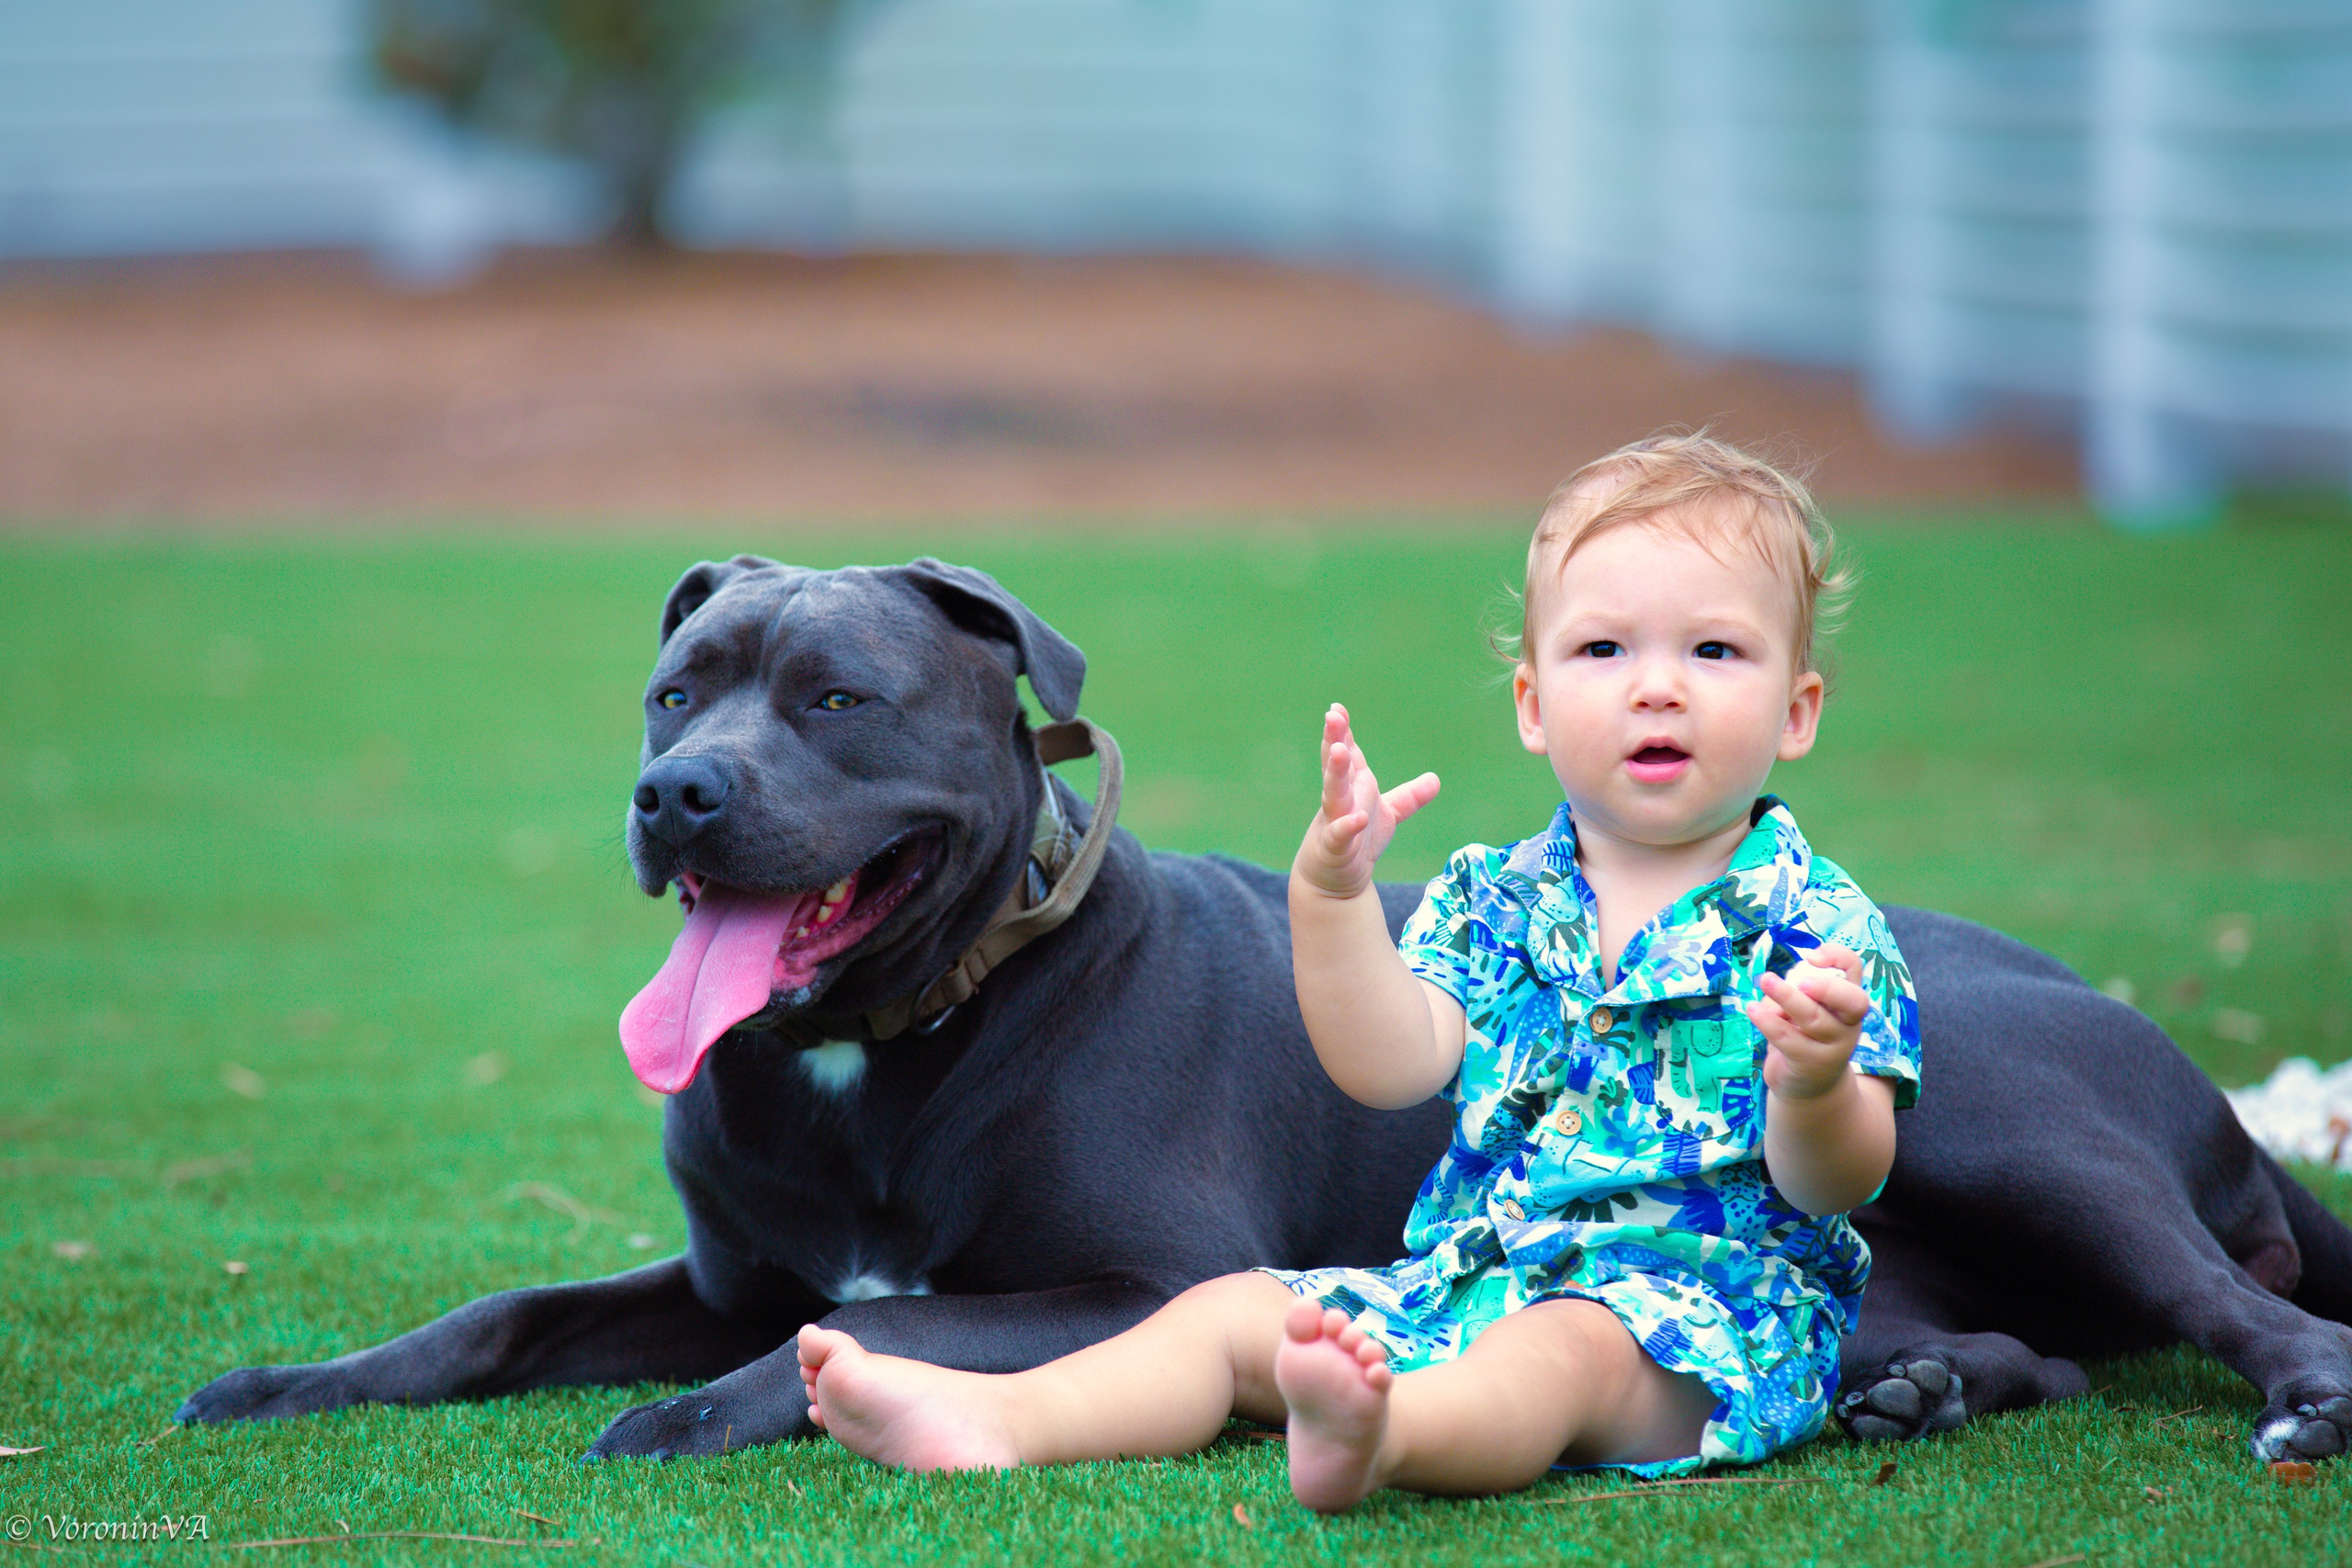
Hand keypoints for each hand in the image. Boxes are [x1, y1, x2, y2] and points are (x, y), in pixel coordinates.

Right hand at [1293, 703, 1438, 899]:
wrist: (1335, 882)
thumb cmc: (1358, 842)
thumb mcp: (1388, 815)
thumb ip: (1409, 797)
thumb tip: (1435, 779)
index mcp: (1352, 787)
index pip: (1347, 753)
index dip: (1343, 731)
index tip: (1337, 709)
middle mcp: (1341, 800)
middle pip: (1337, 766)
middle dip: (1335, 740)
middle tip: (1332, 717)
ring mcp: (1334, 821)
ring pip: (1333, 794)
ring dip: (1335, 773)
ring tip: (1339, 751)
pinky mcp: (1334, 848)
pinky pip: (1341, 835)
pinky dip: (1347, 826)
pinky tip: (1357, 817)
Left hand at [1749, 945, 1870, 1101]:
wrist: (1810, 1087)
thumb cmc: (1805, 1036)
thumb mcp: (1806, 1009)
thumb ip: (1797, 992)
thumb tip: (1778, 982)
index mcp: (1847, 1001)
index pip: (1854, 969)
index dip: (1837, 957)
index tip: (1811, 956)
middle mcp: (1848, 1023)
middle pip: (1852, 1001)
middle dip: (1827, 987)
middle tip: (1801, 981)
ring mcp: (1834, 1047)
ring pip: (1814, 1019)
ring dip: (1787, 997)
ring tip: (1765, 980)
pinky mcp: (1810, 1063)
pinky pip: (1788, 1038)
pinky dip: (1768, 1021)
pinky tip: (1753, 1009)